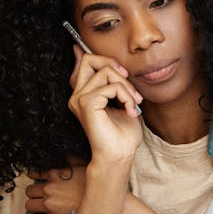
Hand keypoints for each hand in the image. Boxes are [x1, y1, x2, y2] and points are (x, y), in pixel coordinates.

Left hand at [25, 156, 87, 213]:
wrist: (101, 203)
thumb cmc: (93, 186)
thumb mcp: (84, 166)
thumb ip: (72, 158)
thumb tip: (65, 153)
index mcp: (55, 174)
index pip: (34, 173)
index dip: (34, 176)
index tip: (37, 179)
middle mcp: (49, 189)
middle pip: (29, 190)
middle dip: (34, 192)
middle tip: (42, 194)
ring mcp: (49, 204)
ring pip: (29, 205)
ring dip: (34, 205)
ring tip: (42, 205)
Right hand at [68, 45, 143, 164]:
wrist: (119, 156)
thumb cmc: (122, 135)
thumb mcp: (122, 103)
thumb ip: (116, 85)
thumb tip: (114, 65)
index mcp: (83, 94)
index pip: (84, 63)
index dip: (100, 57)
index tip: (121, 70)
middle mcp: (77, 95)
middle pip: (89, 59)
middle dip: (113, 65)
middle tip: (128, 85)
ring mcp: (79, 99)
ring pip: (106, 72)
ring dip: (126, 87)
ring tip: (134, 104)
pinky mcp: (86, 103)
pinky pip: (111, 87)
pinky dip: (126, 97)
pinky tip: (130, 111)